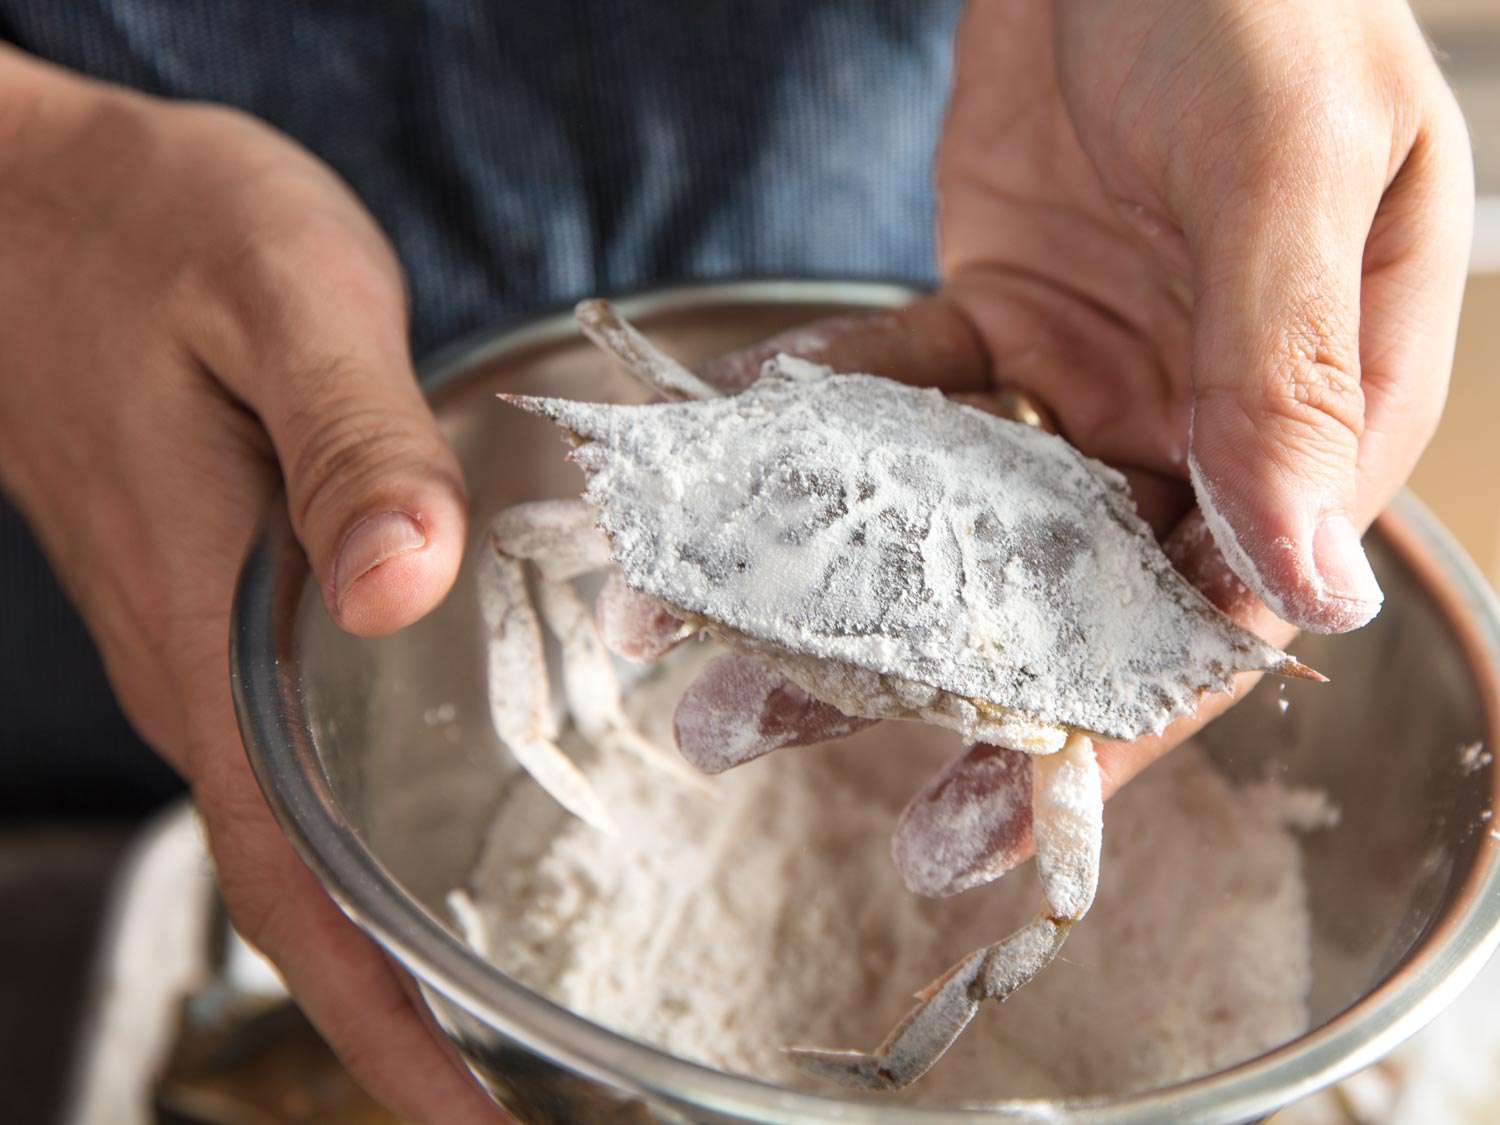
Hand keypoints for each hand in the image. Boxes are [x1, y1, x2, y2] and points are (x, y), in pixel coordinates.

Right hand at [0, 50, 500, 1121]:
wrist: (20, 204)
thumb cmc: (153, 236)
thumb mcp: (286, 302)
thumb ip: (357, 444)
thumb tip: (408, 585)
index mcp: (212, 634)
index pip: (297, 878)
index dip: (383, 1015)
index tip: (476, 1120)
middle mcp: (196, 675)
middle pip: (304, 892)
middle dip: (407, 1015)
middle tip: (536, 1095)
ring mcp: (195, 648)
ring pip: (297, 834)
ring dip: (392, 935)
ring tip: (514, 1003)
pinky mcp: (209, 604)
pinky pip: (287, 757)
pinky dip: (361, 828)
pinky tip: (438, 824)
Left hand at [689, 0, 1470, 874]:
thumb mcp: (1288, 164)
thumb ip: (1288, 371)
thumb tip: (1312, 595)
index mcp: (1323, 412)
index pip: (1217, 610)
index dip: (1107, 725)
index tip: (981, 818)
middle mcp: (1201, 418)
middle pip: (1063, 590)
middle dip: (919, 677)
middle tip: (762, 736)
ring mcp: (1088, 376)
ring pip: (959, 514)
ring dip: (825, 573)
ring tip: (689, 636)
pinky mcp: (994, 322)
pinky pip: (895, 400)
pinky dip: (808, 433)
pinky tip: (716, 480)